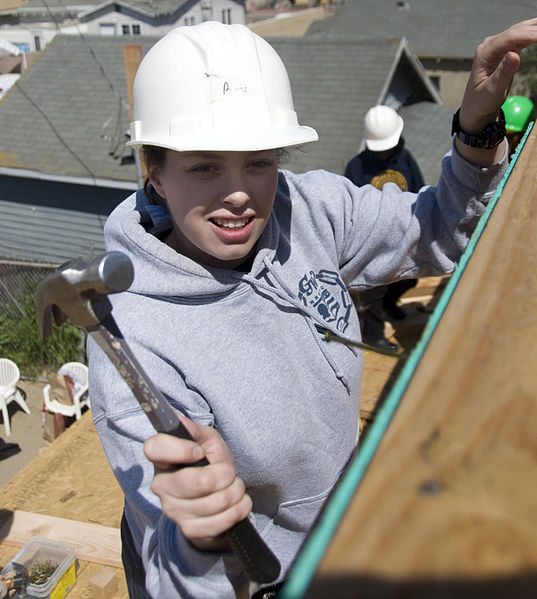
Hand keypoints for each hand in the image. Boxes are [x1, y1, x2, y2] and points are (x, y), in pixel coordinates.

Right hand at [144, 415, 252, 550]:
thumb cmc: (210, 463)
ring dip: (235, 491)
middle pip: (196, 482)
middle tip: (228, 472)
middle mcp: (162, 485)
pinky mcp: (190, 530)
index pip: (154, 448)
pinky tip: (238, 503)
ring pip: (215, 502)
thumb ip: (193, 430)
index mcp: (162, 459)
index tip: (199, 452)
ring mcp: (174, 510)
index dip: (179, 449)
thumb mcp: (206, 441)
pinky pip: (222, 521)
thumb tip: (177, 418)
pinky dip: (239, 509)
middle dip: (225, 474)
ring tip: (234, 487)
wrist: (216, 495)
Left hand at [457, 18, 536, 164]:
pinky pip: (524, 38)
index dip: (533, 34)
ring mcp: (497, 47)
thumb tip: (515, 54)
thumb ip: (504, 72)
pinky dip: (536, 35)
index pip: (513, 37)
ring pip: (523, 31)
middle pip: (520, 29)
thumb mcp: (491, 93)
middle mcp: (490, 45)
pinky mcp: (504, 51)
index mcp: (485, 52)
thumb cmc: (479, 106)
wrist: (473, 115)